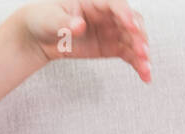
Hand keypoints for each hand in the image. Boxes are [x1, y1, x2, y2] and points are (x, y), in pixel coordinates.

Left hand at [22, 0, 150, 81]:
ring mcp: (112, 31)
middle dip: (138, 37)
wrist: (38, 35)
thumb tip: (79, 25)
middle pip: (130, 23)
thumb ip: (65, 22)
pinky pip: (128, 54)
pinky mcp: (111, 47)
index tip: (131, 26)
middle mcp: (109, 15)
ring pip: (133, 40)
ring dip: (142, 53)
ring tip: (146, 68)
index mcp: (96, 1)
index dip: (125, 14)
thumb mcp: (51, 18)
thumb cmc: (45, 18)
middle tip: (142, 51)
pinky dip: (137, 64)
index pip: (116, 5)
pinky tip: (145, 75)